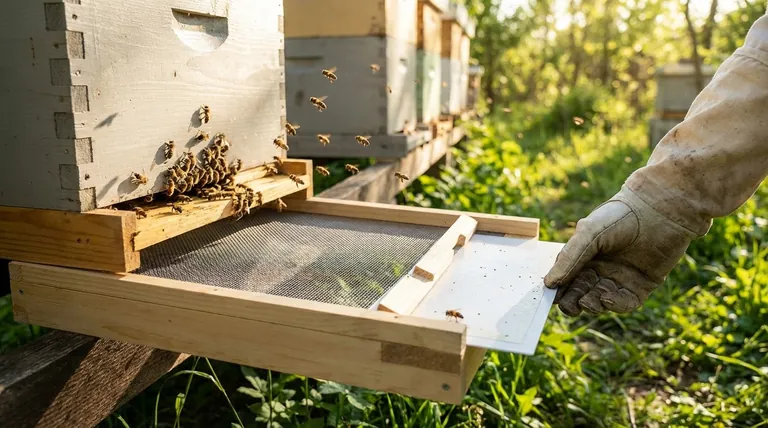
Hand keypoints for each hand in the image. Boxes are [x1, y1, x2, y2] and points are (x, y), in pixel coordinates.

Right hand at [544, 186, 698, 315]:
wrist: (659, 210)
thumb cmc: (619, 216)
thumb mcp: (588, 234)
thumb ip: (569, 258)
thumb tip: (549, 283)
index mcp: (585, 256)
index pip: (567, 279)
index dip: (559, 290)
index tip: (551, 297)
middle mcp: (601, 269)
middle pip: (581, 293)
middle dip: (574, 302)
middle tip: (571, 305)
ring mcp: (622, 278)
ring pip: (601, 301)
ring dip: (592, 305)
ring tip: (588, 302)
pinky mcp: (642, 285)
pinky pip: (626, 303)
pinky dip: (615, 305)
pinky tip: (607, 299)